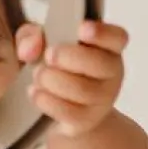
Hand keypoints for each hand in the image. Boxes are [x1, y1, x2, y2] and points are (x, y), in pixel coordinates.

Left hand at [17, 20, 128, 138]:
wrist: (59, 107)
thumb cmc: (55, 67)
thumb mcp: (41, 44)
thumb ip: (32, 36)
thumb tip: (30, 49)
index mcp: (108, 48)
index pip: (117, 38)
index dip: (102, 33)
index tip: (81, 28)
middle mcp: (112, 73)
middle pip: (98, 63)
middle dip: (68, 56)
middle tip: (48, 56)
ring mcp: (102, 99)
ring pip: (82, 89)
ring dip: (53, 79)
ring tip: (38, 75)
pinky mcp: (87, 120)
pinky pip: (69, 112)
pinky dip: (47, 100)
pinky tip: (35, 92)